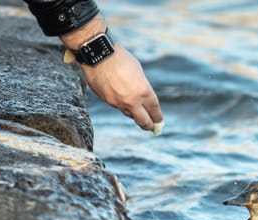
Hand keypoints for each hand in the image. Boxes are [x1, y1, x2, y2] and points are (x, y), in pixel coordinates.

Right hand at [60, 15, 162, 131]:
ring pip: (129, 114)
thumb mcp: (138, 72)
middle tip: (151, 127)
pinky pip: (117, 106)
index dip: (158, 118)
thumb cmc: (121, 59)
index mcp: (144, 92)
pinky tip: (121, 98)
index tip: (159, 122)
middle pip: (143, 121)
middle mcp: (132, 101)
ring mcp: (118, 103)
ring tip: (137, 113)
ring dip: (134, 114)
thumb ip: (142, 88)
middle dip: (149, 125)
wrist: (98, 54)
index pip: (154, 111)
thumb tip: (143, 99)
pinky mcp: (107, 101)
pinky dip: (121, 105)